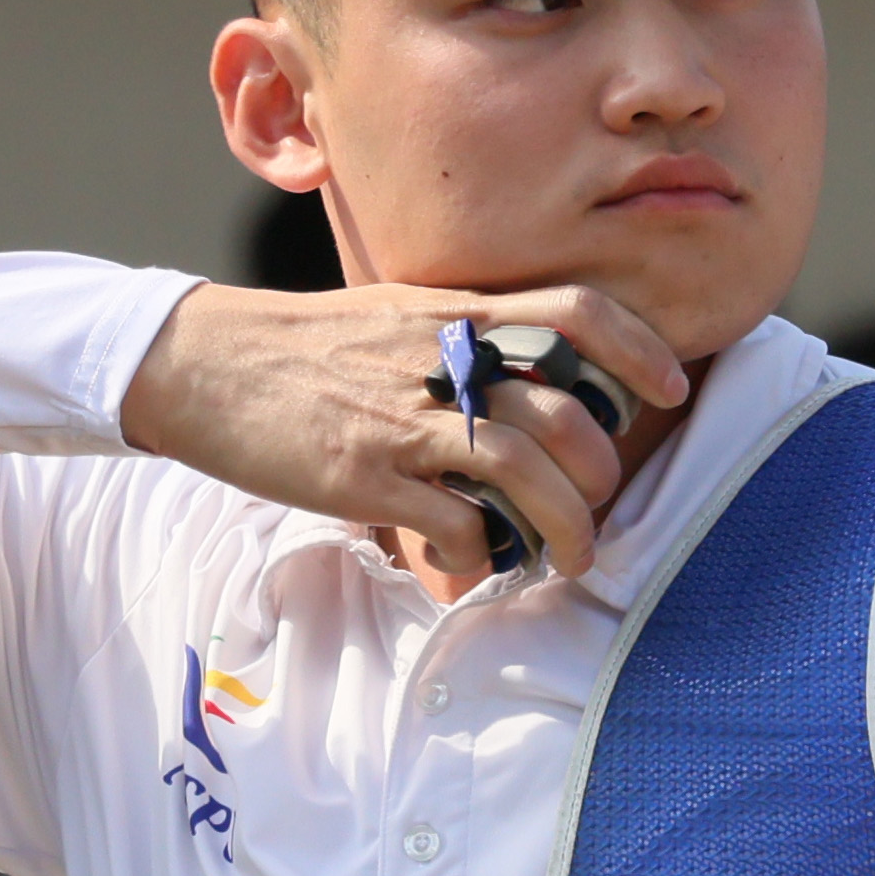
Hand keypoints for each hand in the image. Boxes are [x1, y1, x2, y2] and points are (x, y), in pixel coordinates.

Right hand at [119, 281, 690, 589]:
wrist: (202, 362)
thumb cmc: (307, 345)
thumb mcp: (398, 313)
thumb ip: (469, 338)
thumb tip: (537, 387)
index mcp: (454, 312)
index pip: (574, 311)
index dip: (638, 348)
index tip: (672, 386)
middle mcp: (440, 360)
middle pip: (564, 412)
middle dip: (600, 471)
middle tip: (597, 505)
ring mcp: (403, 419)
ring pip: (522, 471)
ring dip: (563, 526)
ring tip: (570, 557)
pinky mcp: (365, 476)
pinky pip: (455, 524)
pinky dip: (482, 555)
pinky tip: (477, 564)